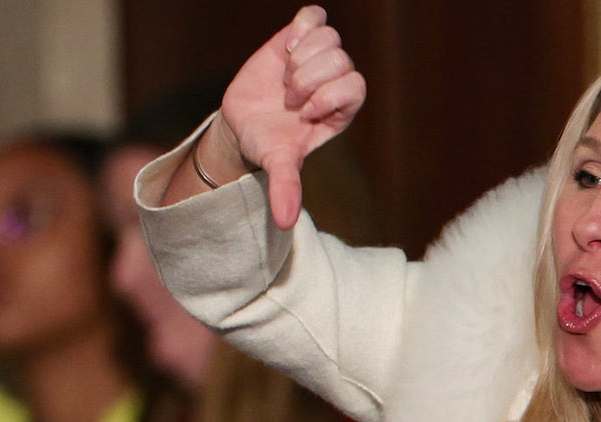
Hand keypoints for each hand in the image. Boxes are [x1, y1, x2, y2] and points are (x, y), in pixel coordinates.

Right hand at [214, 5, 365, 228]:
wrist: (244, 124)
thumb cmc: (268, 145)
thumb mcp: (277, 165)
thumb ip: (286, 188)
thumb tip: (285, 222)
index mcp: (342, 109)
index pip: (356, 86)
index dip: (329, 95)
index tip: (303, 113)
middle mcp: (335, 81)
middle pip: (341, 60)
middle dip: (309, 79)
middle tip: (289, 99)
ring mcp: (318, 58)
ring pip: (330, 38)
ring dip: (302, 57)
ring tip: (285, 77)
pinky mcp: (299, 39)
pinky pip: (315, 17)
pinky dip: (302, 27)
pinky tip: (287, 47)